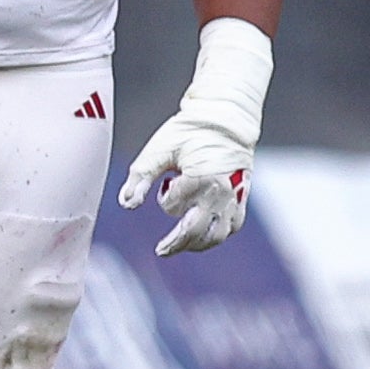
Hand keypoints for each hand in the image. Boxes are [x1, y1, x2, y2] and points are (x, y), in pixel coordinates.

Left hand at [115, 19, 271, 255]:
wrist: (226, 118)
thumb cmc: (189, 131)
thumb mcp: (159, 150)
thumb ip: (140, 177)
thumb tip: (126, 204)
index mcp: (199, 179)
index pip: (174, 206)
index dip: (165, 198)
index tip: (166, 183)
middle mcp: (220, 192)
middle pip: (195, 232)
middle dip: (176, 243)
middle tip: (161, 250)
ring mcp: (234, 196)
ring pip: (217, 234)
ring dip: (198, 244)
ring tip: (182, 245)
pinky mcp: (242, 196)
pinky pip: (233, 225)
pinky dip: (219, 233)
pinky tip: (206, 233)